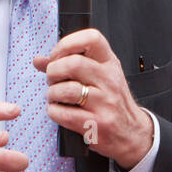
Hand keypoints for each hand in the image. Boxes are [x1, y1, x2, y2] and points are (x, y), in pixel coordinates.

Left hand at [37, 28, 154, 169]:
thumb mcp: (99, 77)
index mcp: (110, 64)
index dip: (67, 43)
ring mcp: (105, 102)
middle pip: (73, 63)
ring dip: (52, 93)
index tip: (57, 56)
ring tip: (55, 96)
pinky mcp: (97, 124)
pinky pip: (64, 114)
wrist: (132, 133)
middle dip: (53, 71)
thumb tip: (39, 60)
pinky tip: (59, 111)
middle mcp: (109, 80)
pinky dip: (54, 112)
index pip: (92, 38)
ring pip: (67, 89)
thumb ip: (69, 65)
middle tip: (53, 79)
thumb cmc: (113, 102)